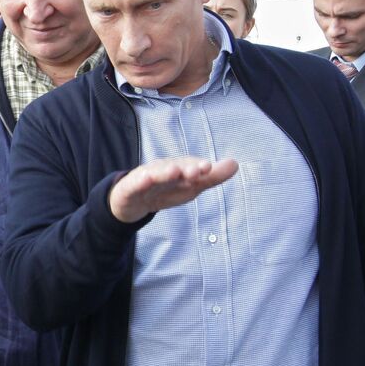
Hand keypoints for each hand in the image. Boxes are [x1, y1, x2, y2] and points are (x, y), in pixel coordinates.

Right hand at [107, 156, 238, 223]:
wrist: (132, 201)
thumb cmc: (165, 190)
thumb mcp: (190, 187)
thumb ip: (212, 177)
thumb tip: (235, 163)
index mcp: (178, 168)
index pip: (190, 165)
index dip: (198, 166)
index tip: (208, 168)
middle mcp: (162, 168)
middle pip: (174, 166)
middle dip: (185, 167)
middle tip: (197, 171)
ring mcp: (145, 177)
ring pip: (156, 173)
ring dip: (165, 171)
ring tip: (174, 171)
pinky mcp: (129, 187)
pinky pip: (135, 183)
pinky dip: (141, 180)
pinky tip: (146, 179)